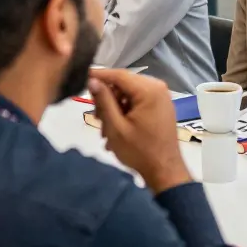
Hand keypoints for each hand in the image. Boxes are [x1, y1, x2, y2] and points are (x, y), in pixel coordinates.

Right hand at [89, 69, 191, 193]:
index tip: (80, 78)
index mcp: (149, 90)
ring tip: (107, 131)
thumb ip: (103, 101)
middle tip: (97, 119)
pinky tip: (116, 130)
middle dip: (107, 99)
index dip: (98, 75)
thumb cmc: (139, 151)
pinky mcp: (160, 105)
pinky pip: (137, 100)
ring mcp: (161, 96)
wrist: (165, 171)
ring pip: (128, 93)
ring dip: (114, 109)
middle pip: (123, 84)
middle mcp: (157, 87)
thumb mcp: (116, 127)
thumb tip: (92, 80)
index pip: (118, 75)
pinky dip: (125, 111)